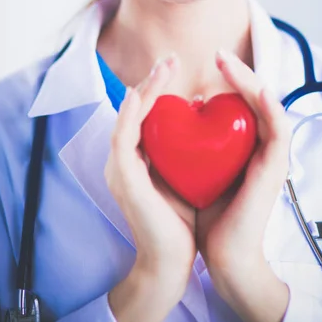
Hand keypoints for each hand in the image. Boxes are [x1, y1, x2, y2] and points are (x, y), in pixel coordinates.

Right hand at [104, 54, 195, 291]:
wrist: (171, 262)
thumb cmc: (180, 219)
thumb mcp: (185, 173)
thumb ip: (186, 146)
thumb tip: (202, 110)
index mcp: (138, 157)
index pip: (144, 114)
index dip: (157, 87)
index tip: (175, 67)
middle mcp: (124, 159)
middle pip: (133, 110)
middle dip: (151, 81)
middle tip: (170, 59)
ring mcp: (120, 169)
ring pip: (126, 118)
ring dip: (144, 90)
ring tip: (163, 68)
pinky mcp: (124, 179)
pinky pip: (122, 139)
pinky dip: (131, 115)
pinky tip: (142, 94)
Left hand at [196, 49, 290, 313]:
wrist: (221, 253)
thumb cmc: (204, 211)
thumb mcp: (189, 166)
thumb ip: (186, 140)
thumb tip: (176, 110)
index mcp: (239, 143)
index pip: (235, 100)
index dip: (222, 78)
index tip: (201, 66)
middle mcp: (257, 144)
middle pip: (253, 96)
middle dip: (237, 72)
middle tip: (217, 55)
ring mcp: (270, 155)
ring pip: (268, 105)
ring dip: (250, 80)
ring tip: (229, 62)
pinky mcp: (276, 168)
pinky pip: (280, 130)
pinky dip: (270, 107)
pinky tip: (256, 91)